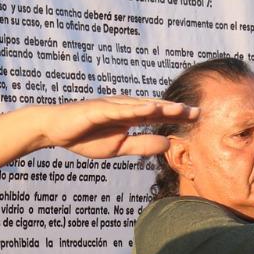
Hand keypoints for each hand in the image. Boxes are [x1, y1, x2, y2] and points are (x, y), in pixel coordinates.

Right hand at [40, 97, 197, 160]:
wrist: (55, 129)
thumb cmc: (85, 137)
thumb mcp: (118, 147)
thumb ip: (141, 145)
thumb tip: (166, 146)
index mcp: (130, 116)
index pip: (158, 116)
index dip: (177, 117)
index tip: (198, 119)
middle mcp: (124, 107)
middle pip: (154, 108)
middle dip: (176, 110)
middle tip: (199, 112)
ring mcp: (112, 106)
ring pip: (141, 106)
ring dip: (161, 107)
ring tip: (181, 110)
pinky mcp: (98, 109)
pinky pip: (119, 110)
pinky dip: (136, 109)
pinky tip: (151, 109)